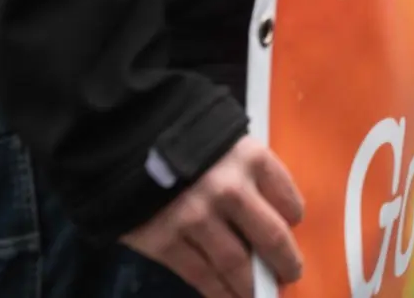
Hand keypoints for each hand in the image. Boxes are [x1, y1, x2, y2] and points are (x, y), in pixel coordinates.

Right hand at [121, 136, 303, 297]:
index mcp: (250, 159)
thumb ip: (246, 167)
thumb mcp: (224, 136)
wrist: (120, 134)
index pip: (288, 199)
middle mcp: (229, 190)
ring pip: (235, 264)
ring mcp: (196, 218)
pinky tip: (227, 297)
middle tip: (290, 273)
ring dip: (252, 286)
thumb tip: (265, 206)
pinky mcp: (164, 240)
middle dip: (285, 262)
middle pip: (271, 238)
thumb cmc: (181, 132)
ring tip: (260, 294)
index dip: (293, 218)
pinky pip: (198, 274)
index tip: (291, 228)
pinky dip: (217, 291)